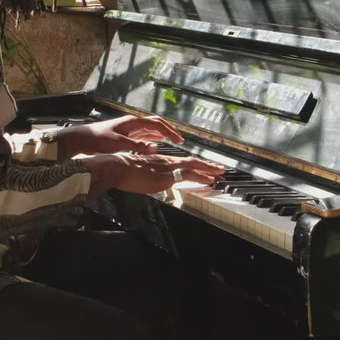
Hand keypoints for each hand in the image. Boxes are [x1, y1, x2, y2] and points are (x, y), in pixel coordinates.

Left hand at [56, 114, 182, 158]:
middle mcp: (133, 123)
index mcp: (133, 122)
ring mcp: (129, 129)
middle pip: (156, 124)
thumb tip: (156, 148)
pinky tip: (156, 143)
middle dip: (169, 130)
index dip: (170, 132)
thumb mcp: (119, 144)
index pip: (157, 124)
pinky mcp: (125, 135)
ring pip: (150, 129)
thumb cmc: (98, 140)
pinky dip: (153, 137)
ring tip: (173, 140)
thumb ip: (137, 146)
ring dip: (162, 133)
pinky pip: (143, 134)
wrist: (83, 139)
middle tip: (180, 139)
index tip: (180, 140)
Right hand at [85, 152, 222, 198]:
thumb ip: (147, 172)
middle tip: (220, 169)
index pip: (182, 162)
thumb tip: (149, 177)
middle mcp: (168, 161)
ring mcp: (169, 168)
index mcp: (160, 160)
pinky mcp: (168, 175)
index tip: (203, 167)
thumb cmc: (124, 169)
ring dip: (209, 171)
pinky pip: (190, 175)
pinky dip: (202, 177)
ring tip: (220, 174)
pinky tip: (210, 180)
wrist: (119, 167)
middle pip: (192, 162)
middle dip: (207, 166)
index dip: (194, 165)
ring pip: (194, 167)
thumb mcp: (139, 170)